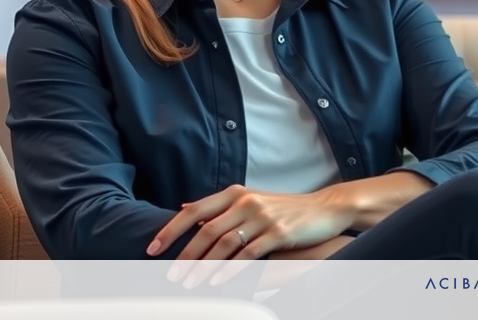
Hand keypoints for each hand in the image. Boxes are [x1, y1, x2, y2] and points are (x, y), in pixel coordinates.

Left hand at [148, 184, 354, 287]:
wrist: (324, 208)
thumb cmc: (284, 208)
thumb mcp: (250, 200)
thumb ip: (219, 206)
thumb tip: (183, 207)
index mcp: (235, 193)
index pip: (194, 210)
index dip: (171, 230)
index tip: (153, 249)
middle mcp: (246, 201)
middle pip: (206, 229)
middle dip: (184, 255)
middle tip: (169, 275)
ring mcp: (263, 216)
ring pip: (224, 243)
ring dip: (203, 266)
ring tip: (190, 284)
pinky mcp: (278, 232)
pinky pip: (249, 253)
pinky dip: (230, 269)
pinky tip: (218, 281)